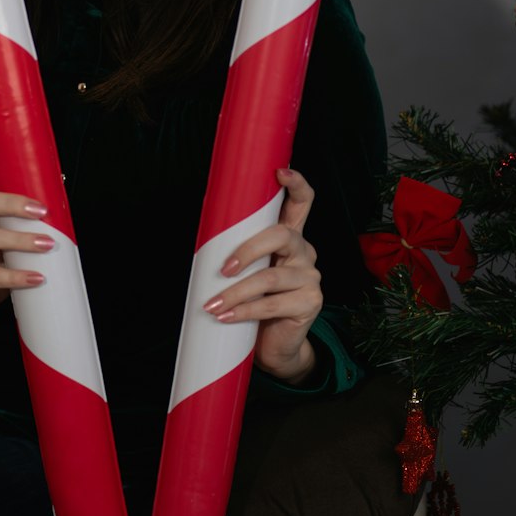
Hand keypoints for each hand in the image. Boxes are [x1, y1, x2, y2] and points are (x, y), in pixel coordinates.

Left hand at [202, 167, 322, 384]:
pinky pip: (272, 303)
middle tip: (223, 269)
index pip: (302, 203)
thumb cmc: (255, 299)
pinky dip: (244, 310)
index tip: (280, 171)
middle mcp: (304, 251)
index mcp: (289, 236)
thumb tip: (204, 236)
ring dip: (236, 292)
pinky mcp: (311, 303)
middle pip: (281, 235)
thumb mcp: (246, 270)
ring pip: (270, 276)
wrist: (274, 343)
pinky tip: (226, 316)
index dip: (296, 184)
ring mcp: (311, 277)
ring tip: (213, 304)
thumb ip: (237, 249)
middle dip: (247, 249)